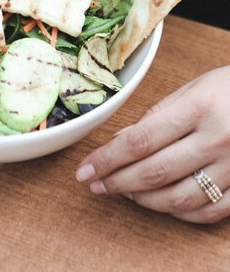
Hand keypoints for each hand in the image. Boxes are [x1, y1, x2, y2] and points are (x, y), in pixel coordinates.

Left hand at [76, 66, 229, 223]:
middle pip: (155, 171)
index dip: (108, 158)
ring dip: (143, 199)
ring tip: (123, 190)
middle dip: (116, 181)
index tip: (85, 168)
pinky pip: (207, 212)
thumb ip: (157, 115)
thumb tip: (122, 141)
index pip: (141, 140)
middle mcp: (217, 139)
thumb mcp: (192, 88)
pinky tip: (160, 202)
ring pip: (178, 198)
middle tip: (95, 184)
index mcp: (199, 108)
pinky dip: (178, 212)